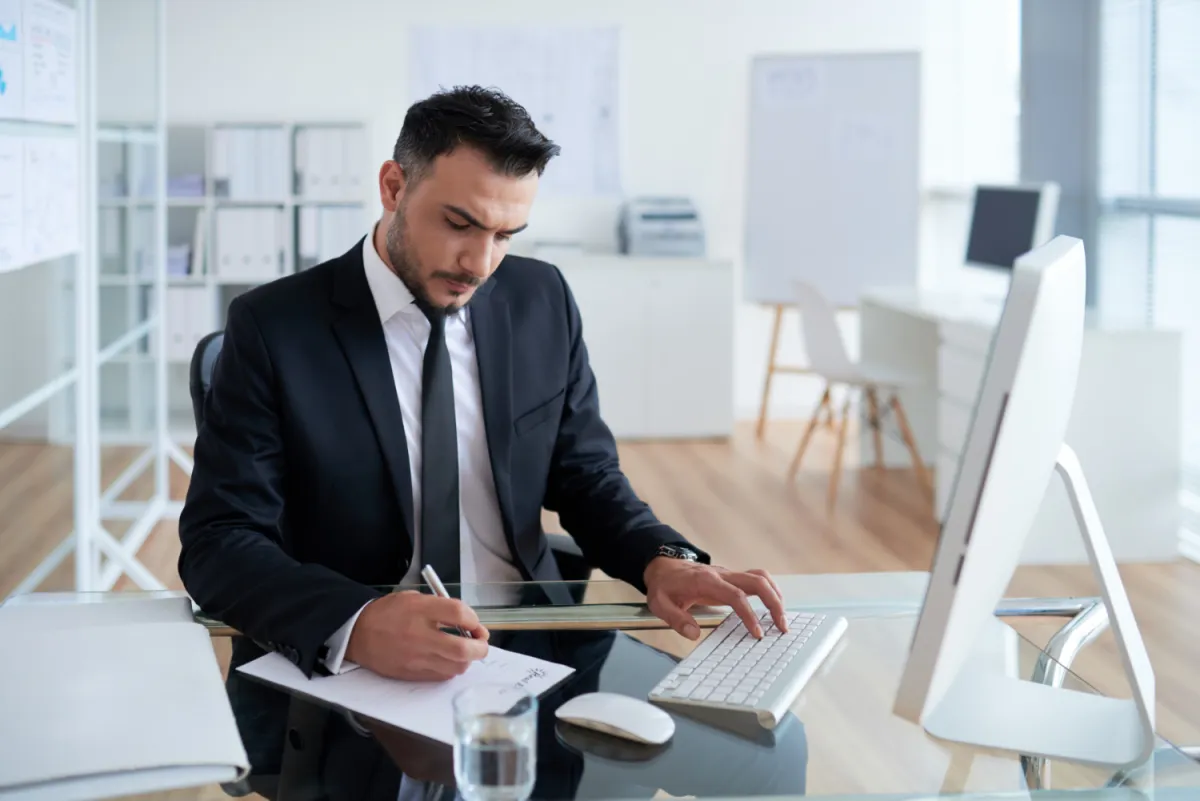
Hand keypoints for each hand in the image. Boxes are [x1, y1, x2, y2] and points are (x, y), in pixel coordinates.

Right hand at [345, 591, 488, 679]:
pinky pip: (442, 676)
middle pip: (463, 648)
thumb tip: (467, 621)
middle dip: (480, 647)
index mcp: (420, 610)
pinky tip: (449, 660)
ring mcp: (416, 658)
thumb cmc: (388, 613)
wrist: (358, 634)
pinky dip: (452, 668)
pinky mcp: (412, 674)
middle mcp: (419, 636)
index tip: (474, 623)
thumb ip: (441, 607)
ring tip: (465, 652)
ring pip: (456, 667)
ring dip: (467, 659)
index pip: (459, 614)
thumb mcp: (414, 598)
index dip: (474, 620)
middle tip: (481, 643)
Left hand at [644, 559, 786, 640]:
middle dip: (774, 603)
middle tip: (782, 626)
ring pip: (761, 577)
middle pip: (757, 582)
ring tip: (782, 619)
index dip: (749, 614)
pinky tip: (774, 607)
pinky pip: (757, 579)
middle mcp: (721, 574)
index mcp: (705, 580)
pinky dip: (770, 591)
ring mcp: (729, 574)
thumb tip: (693, 634)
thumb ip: (675, 619)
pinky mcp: (732, 578)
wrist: (664, 566)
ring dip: (776, 596)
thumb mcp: (659, 603)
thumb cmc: (664, 585)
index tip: (757, 632)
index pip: (735, 595)